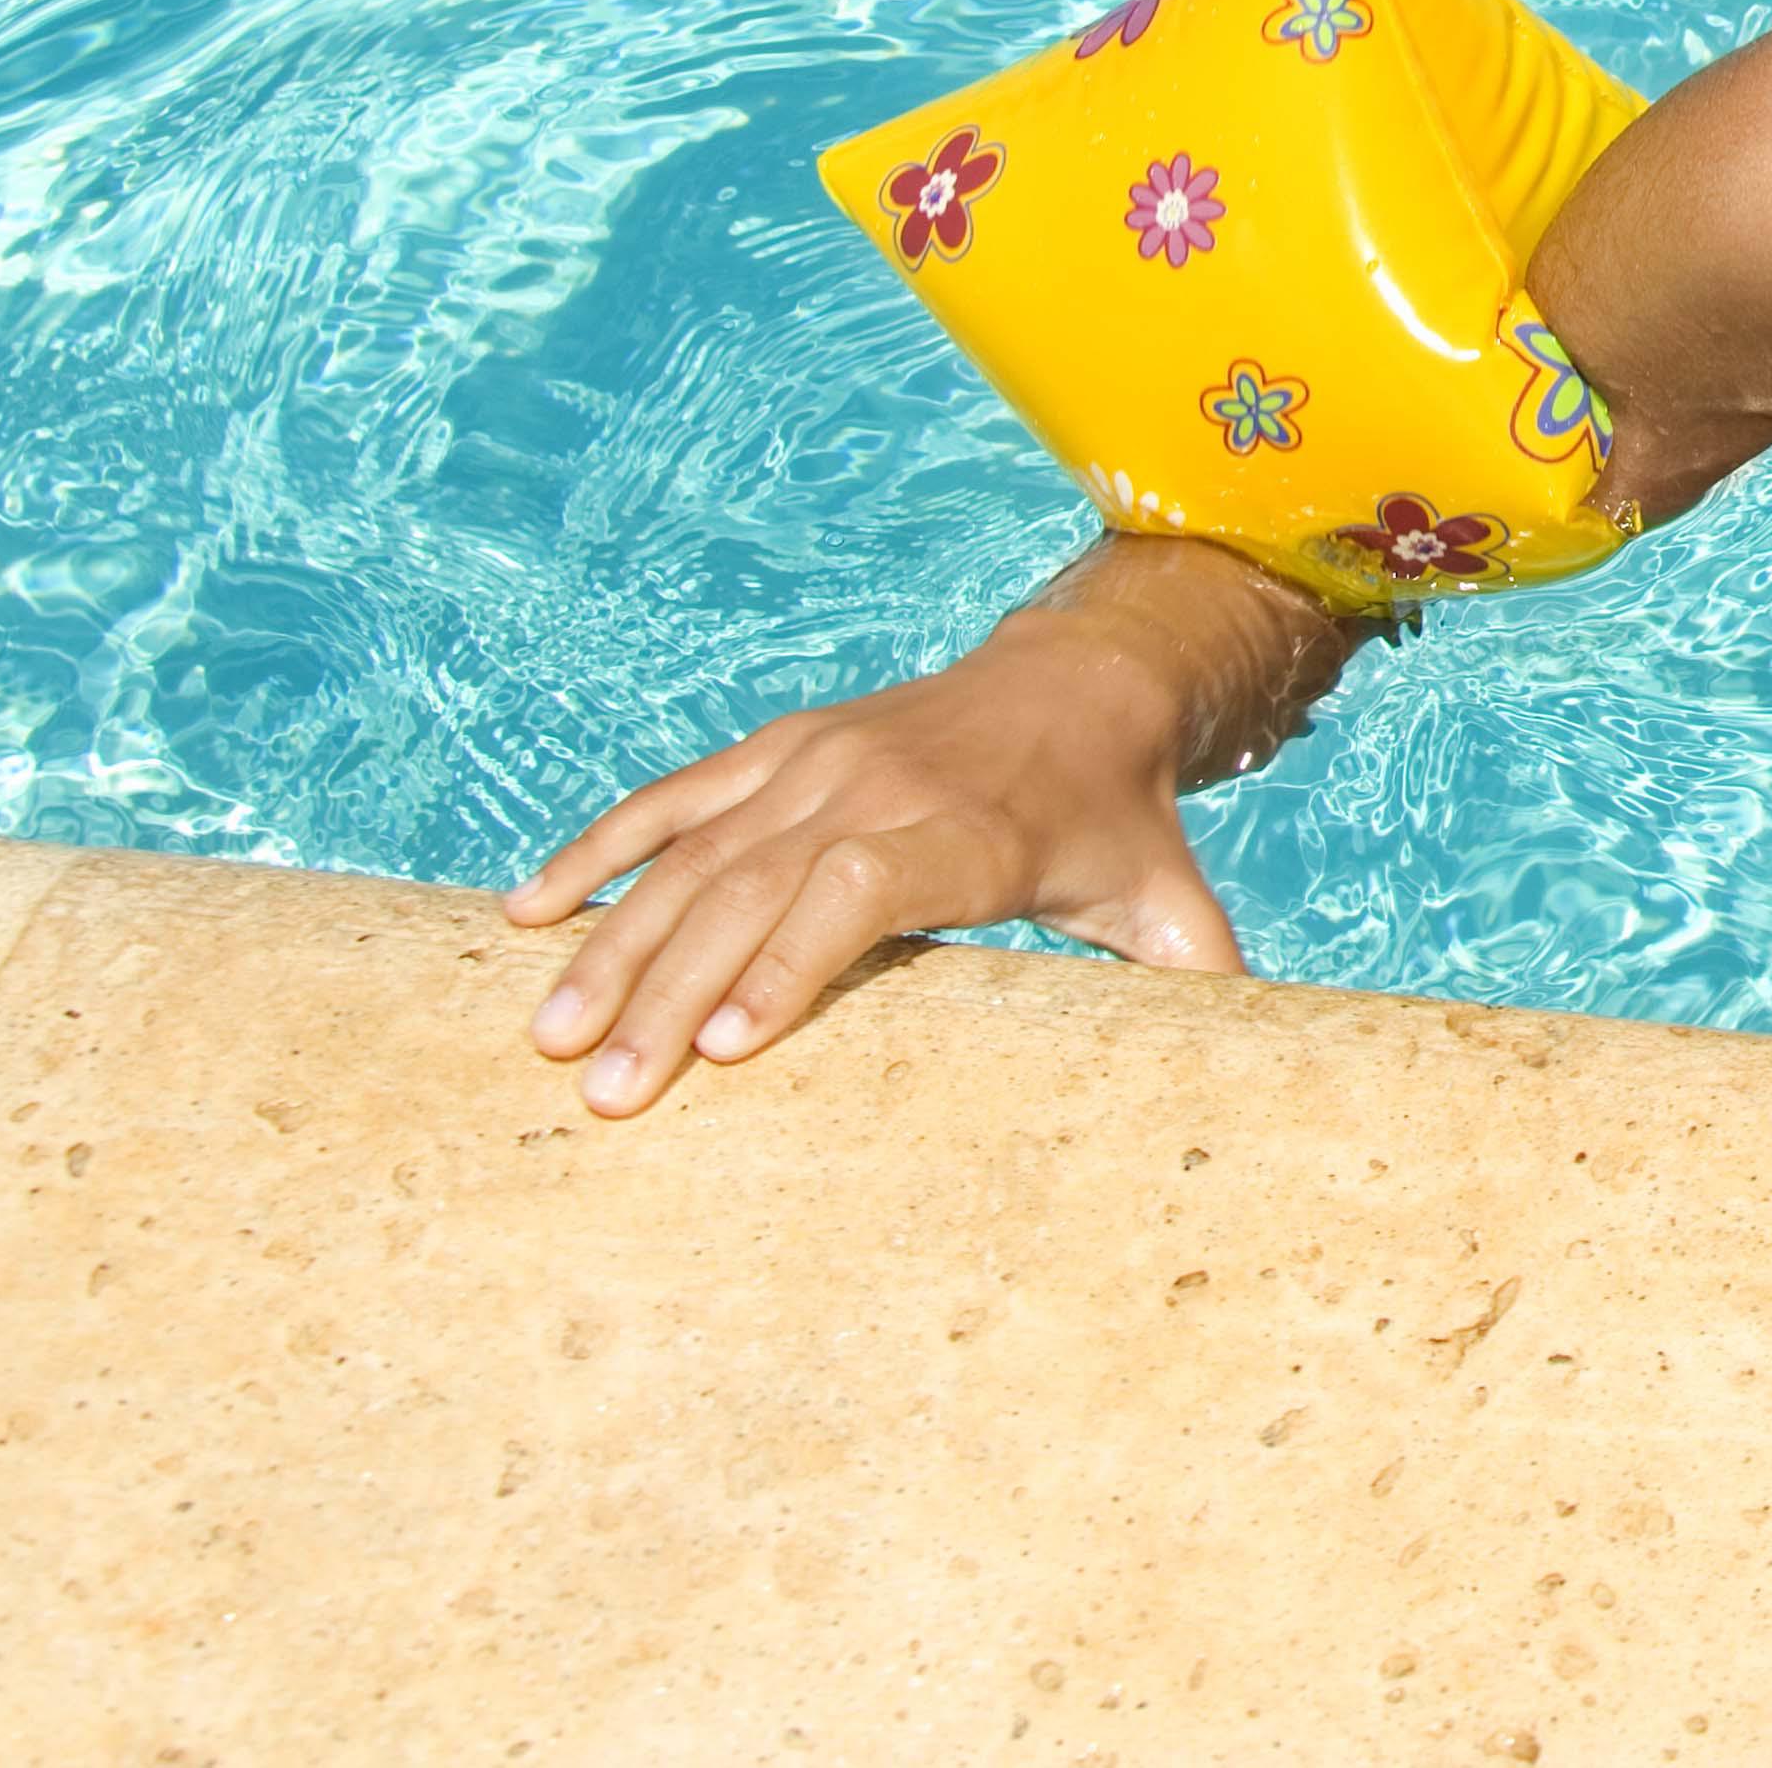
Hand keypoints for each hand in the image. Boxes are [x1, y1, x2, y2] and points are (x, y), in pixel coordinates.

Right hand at [502, 534, 1354, 1114]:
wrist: (1085, 681)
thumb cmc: (1118, 819)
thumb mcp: (1164, 899)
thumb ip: (1192, 985)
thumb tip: (1247, 1069)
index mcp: (967, 830)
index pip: (860, 888)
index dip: (792, 960)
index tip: (726, 1046)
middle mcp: (877, 788)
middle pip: (753, 891)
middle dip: (671, 992)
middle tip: (603, 1090)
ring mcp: (815, 762)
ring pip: (695, 856)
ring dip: (616, 944)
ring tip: (549, 1035)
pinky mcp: (776, 751)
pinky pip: (670, 802)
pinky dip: (598, 852)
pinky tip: (525, 915)